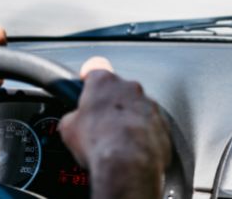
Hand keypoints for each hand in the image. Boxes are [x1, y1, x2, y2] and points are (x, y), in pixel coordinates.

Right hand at [59, 57, 171, 198]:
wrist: (129, 163)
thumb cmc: (99, 143)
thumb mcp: (68, 129)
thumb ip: (72, 117)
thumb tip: (72, 122)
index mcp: (104, 82)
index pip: (95, 68)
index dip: (89, 77)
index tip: (88, 82)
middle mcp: (130, 87)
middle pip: (118, 90)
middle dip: (110, 104)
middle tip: (100, 123)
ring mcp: (149, 104)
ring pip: (136, 108)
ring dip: (128, 119)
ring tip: (117, 141)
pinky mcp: (163, 123)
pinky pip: (151, 125)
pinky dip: (143, 134)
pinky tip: (132, 149)